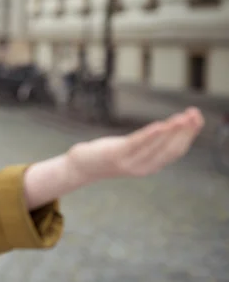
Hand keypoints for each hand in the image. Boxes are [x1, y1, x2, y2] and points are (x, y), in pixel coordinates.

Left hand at [66, 107, 204, 180]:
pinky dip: (150, 135)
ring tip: (182, 118)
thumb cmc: (110, 155)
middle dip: (185, 131)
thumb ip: (150, 145)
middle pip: (170, 149)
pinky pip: (137, 144)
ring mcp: (130, 162)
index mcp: (151, 166)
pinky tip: (160, 125)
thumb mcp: (134, 151)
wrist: (83, 166)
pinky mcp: (116, 154)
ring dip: (172, 131)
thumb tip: (169, 129)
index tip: (197, 118)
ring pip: (157, 146)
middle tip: (195, 114)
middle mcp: (144, 167)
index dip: (189, 135)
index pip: (176, 151)